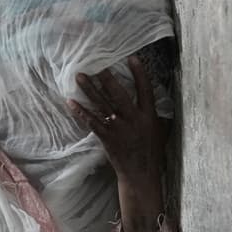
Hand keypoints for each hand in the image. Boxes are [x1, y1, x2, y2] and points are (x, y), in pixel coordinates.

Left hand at [68, 57, 166, 184]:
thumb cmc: (151, 151)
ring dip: (89, 90)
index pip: (145, 90)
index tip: (131, 58)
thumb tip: (154, 95)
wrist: (141, 174)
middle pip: (119, 94)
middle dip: (107, 78)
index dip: (139, 73)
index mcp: (149, 116)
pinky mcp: (106, 138)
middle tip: (96, 64)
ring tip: (80, 76)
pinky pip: (91, 122)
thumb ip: (155, 113)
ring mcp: (119, 129)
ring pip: (102, 105)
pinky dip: (80, 111)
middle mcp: (134, 120)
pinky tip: (71, 101)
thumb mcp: (160, 129)